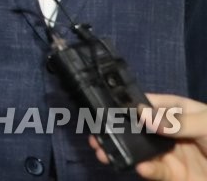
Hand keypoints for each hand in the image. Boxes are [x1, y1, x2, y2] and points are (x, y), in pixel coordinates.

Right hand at [90, 94, 206, 179]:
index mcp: (180, 111)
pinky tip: (138, 166)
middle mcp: (171, 132)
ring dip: (121, 148)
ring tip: (102, 149)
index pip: (150, 103)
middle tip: (96, 131)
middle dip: (117, 128)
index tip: (106, 106)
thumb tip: (142, 114)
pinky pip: (153, 170)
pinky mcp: (173, 175)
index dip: (129, 103)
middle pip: (138, 128)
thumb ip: (177, 122)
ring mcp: (171, 154)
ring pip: (139, 149)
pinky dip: (144, 169)